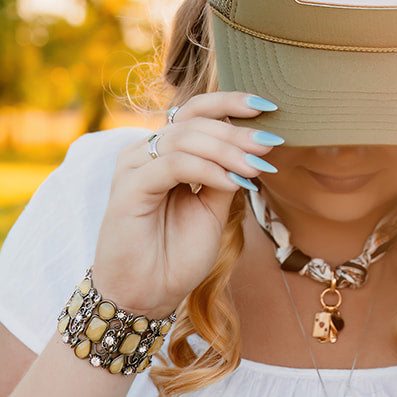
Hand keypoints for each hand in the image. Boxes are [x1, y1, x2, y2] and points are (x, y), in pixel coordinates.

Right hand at [91, 93, 280, 316]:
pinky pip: (174, 165)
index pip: (196, 111)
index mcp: (164, 152)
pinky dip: (209, 171)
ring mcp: (133, 167)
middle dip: (236, 132)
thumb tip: (255, 147)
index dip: (230, 102)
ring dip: (227, 151)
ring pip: (185, 139)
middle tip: (268, 143)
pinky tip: (233, 184)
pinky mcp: (127, 188)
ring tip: (256, 168)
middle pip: (194, 122)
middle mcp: (145, 152)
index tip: (268, 106)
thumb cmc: (177, 254)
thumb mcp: (213, 208)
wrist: (149, 294)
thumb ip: (226, 174)